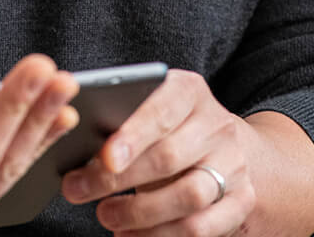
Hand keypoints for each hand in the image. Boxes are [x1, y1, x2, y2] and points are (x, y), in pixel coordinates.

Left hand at [58, 68, 252, 236]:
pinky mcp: (242, 201)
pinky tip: (131, 235)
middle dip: (117, 180)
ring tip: (105, 216)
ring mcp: (234, 165)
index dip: (132, 136)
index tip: (105, 159)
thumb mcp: (145, 110)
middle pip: (169, 157)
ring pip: (189, 196)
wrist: (224, 147)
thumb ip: (116, 119)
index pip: (161, 110)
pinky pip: (202, 227)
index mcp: (189, 91)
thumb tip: (71, 142)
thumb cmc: (164, 127)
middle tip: (77, 190)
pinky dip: (162, 236)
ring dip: (140, 213)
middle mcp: (217, 126)